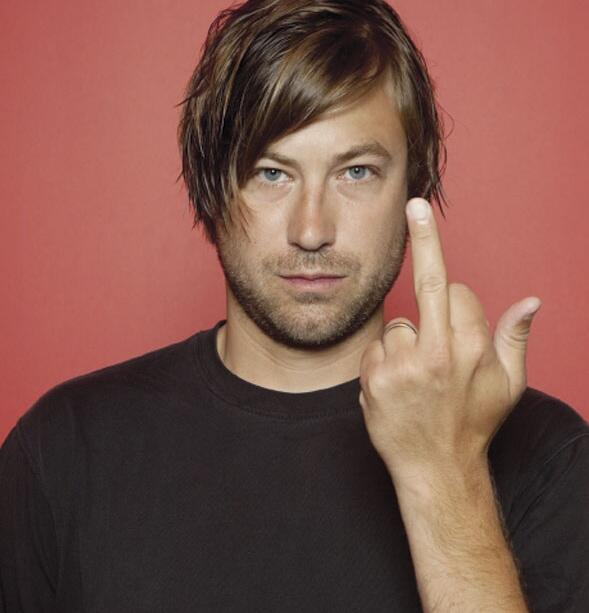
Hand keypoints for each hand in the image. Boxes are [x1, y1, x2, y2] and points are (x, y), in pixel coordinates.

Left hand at [358, 197, 541, 487]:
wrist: (435, 468)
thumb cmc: (473, 423)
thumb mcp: (508, 385)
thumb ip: (515, 339)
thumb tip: (531, 301)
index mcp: (473, 346)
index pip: (456, 290)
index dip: (453, 300)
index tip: (449, 294)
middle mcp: (439, 350)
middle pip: (429, 280)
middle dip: (425, 238)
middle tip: (415, 204)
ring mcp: (403, 364)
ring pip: (397, 324)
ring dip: (405, 341)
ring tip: (417, 378)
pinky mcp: (374, 378)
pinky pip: (376, 348)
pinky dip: (384, 361)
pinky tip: (396, 387)